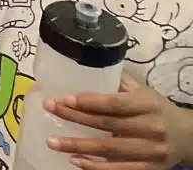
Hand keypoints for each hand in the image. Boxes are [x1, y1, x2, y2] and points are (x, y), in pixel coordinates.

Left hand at [44, 75, 192, 168]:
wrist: (186, 137)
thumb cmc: (156, 109)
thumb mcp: (142, 92)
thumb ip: (117, 83)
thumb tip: (83, 68)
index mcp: (147, 105)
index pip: (114, 103)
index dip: (89, 102)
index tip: (63, 98)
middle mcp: (151, 128)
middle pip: (108, 125)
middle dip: (75, 117)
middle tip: (50, 109)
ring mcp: (150, 151)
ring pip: (110, 150)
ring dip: (78, 146)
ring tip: (53, 142)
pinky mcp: (149, 169)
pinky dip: (95, 167)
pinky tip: (75, 161)